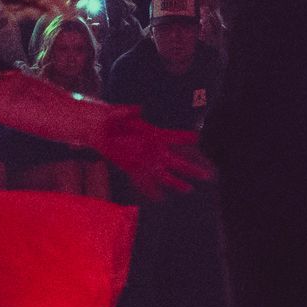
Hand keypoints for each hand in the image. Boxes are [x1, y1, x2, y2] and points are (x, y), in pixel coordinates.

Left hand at [94, 107, 213, 196]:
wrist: (98, 129)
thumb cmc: (111, 118)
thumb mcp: (117, 113)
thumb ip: (127, 112)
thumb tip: (137, 108)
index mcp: (152, 134)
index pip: (174, 136)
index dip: (185, 137)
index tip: (199, 138)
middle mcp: (152, 150)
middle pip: (176, 161)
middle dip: (191, 168)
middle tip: (207, 175)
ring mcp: (144, 160)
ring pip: (163, 174)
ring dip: (175, 182)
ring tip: (188, 189)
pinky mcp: (132, 167)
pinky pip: (143, 180)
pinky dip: (149, 189)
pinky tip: (158, 198)